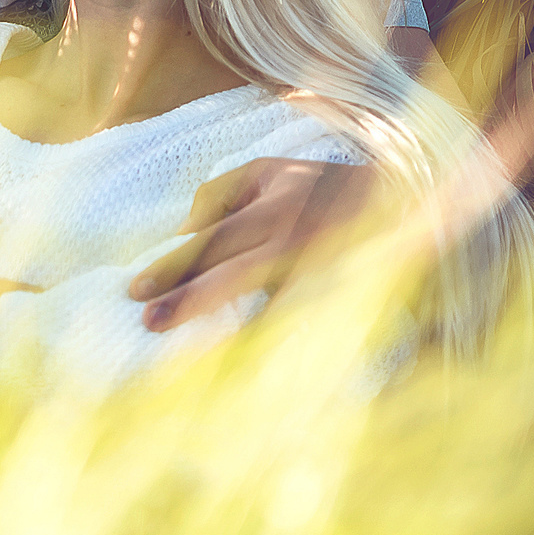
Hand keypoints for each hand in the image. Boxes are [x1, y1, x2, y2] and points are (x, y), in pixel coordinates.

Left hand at [127, 156, 374, 331]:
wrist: (396, 197)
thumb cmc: (317, 185)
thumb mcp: (266, 171)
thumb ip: (219, 194)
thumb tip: (184, 231)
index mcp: (272, 206)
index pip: (213, 238)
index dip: (176, 264)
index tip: (137, 290)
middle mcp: (290, 237)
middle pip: (230, 271)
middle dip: (187, 299)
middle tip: (148, 321)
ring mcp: (314, 267)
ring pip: (260, 299)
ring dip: (220, 323)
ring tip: (184, 350)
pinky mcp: (332, 290)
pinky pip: (292, 318)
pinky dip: (264, 338)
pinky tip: (237, 362)